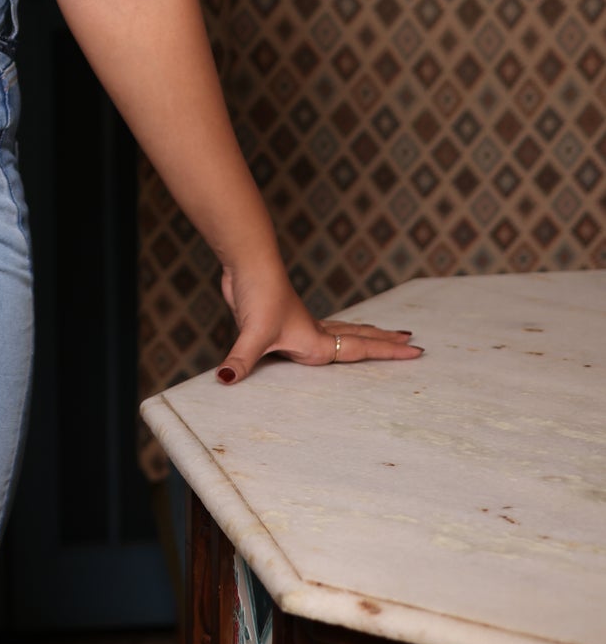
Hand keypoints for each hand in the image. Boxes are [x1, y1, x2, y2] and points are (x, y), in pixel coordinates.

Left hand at [215, 262, 423, 383]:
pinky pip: (322, 329)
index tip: (418, 350)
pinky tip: (328, 334)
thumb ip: (241, 360)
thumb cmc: (257, 294)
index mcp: (316, 341)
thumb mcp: (252, 333)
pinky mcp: (285, 318)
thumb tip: (225, 381)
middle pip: (359, 337)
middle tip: (412, 341)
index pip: (362, 349)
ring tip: (382, 334)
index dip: (389, 351)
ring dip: (364, 334)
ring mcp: (301, 323)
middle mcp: (314, 332)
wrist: (247, 263)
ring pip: (342, 331)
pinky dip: (336, 332)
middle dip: (385, 342)